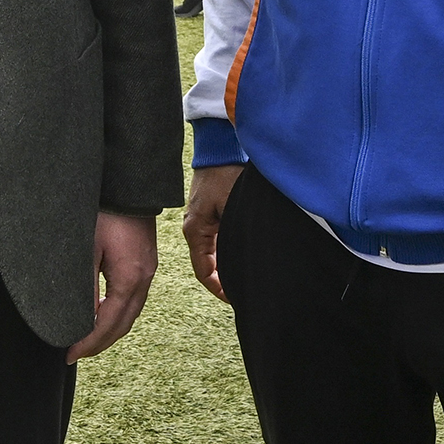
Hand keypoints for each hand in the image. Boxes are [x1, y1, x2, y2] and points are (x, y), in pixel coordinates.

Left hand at [67, 211, 158, 361]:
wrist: (129, 185)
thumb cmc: (104, 212)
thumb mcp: (86, 250)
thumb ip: (84, 287)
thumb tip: (78, 319)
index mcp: (129, 278)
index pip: (109, 324)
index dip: (89, 344)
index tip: (70, 355)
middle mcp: (144, 278)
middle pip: (124, 324)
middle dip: (100, 343)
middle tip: (76, 353)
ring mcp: (148, 270)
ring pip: (131, 313)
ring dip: (110, 329)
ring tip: (87, 338)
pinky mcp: (146, 262)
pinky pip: (134, 298)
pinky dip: (118, 312)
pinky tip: (102, 312)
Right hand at [181, 163, 244, 300]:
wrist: (222, 145)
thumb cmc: (227, 173)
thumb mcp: (235, 208)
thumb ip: (237, 237)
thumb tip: (245, 261)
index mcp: (195, 230)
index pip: (204, 271)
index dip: (219, 289)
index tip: (236, 298)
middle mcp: (195, 228)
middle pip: (209, 264)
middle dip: (226, 278)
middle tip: (247, 289)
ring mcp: (202, 220)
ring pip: (215, 252)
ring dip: (229, 263)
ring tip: (249, 273)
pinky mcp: (210, 211)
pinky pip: (218, 238)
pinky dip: (230, 248)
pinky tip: (245, 252)